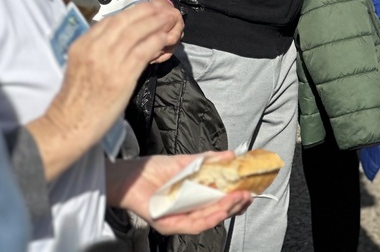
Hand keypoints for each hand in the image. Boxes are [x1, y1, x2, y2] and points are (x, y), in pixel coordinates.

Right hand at [32, 0, 182, 178]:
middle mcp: (94, 48)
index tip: (147, 9)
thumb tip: (123, 40)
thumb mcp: (81, 65)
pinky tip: (166, 39)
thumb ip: (98, 50)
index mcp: (82, 44)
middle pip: (125, 20)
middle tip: (164, 8)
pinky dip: (157, 42)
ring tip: (171, 18)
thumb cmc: (77, 100)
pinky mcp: (122, 75)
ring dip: (157, 22)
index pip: (110, 19)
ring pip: (137, 31)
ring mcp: (108, 60)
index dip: (132, 12)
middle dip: (148, 11)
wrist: (69, 125)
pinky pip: (143, 50)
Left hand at [106, 152, 253, 233]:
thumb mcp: (187, 162)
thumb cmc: (153, 171)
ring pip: (208, 220)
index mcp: (193, 201)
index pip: (219, 205)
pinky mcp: (167, 225)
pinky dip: (209, 217)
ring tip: (239, 198)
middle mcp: (187, 214)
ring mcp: (177, 222)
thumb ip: (208, 160)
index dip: (236, 199)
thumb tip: (231, 155)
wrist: (129, 175)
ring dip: (227, 210)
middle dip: (235, 205)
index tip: (249, 189)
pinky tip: (221, 209)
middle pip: (217, 215)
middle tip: (248, 194)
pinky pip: (192, 224)